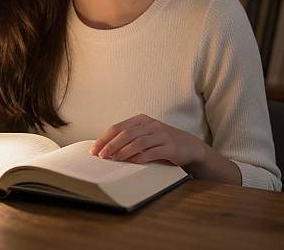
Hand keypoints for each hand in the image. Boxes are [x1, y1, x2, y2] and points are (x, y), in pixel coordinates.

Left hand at [90, 114, 206, 167]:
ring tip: (114, 159)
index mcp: (141, 120)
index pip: (118, 127)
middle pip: (126, 133)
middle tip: (101, 156)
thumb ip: (129, 138)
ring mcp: (161, 134)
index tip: (94, 149)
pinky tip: (132, 163)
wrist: (189, 146)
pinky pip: (152, 152)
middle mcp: (150, 124)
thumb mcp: (145, 135)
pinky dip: (140, 158)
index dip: (105, 138)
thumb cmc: (162, 142)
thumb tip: (105, 148)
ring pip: (137, 142)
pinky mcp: (170, 147)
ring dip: (123, 152)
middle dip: (111, 145)